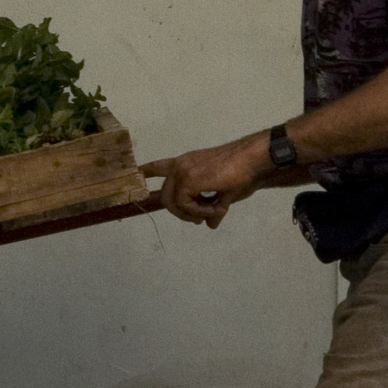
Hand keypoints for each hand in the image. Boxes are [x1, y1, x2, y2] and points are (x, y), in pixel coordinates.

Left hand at [142, 134, 270, 227]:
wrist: (251, 160)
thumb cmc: (241, 172)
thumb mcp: (224, 194)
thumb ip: (212, 208)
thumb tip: (211, 226)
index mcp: (186, 164)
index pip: (159, 167)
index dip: (146, 172)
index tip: (136, 174)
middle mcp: (180, 166)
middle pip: (166, 196)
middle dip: (182, 213)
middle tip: (200, 218)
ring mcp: (182, 171)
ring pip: (173, 203)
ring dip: (193, 213)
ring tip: (213, 211)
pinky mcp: (188, 179)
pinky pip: (185, 205)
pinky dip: (200, 211)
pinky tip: (216, 207)